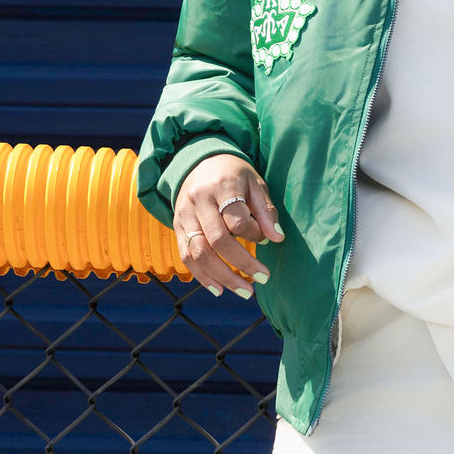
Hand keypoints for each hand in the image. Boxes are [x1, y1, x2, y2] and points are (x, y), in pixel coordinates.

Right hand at [173, 154, 284, 298]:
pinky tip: (219, 289)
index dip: (254, 234)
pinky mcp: (177, 226)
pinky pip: (186, 256)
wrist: (199, 161)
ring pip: (199, 252)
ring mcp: (184, 215)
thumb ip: (265, 210)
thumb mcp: (255, 183)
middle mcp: (199, 201)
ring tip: (244, 292)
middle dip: (241, 264)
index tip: (266, 239)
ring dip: (222, 277)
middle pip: (217, 240)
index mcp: (222, 186)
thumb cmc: (234, 174)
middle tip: (263, 279)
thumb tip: (277, 238)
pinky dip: (202, 276)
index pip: (237, 219)